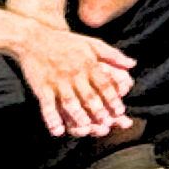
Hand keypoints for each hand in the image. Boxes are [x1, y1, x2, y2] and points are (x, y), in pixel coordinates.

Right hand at [11, 15, 137, 141]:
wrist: (35, 38)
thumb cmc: (67, 42)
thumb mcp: (92, 43)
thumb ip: (113, 55)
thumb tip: (132, 64)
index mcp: (88, 64)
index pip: (104, 83)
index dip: (113, 98)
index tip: (120, 111)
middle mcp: (74, 73)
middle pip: (89, 95)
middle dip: (99, 110)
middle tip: (107, 124)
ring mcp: (57, 81)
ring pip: (70, 102)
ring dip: (78, 116)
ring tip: (86, 128)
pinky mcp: (42, 87)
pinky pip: (47, 105)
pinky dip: (52, 119)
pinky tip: (58, 131)